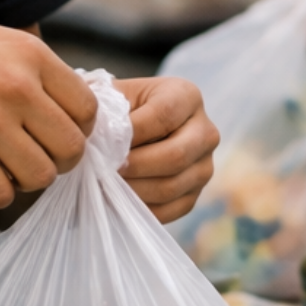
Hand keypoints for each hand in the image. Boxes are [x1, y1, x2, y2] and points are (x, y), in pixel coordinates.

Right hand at [0, 13, 97, 210]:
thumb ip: (32, 70)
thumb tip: (71, 107)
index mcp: (30, 54)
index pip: (87, 107)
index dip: (79, 129)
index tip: (59, 135)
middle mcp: (17, 86)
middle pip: (71, 146)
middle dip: (60, 160)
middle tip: (37, 158)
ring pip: (42, 176)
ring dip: (28, 180)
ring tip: (7, 168)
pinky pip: (1, 195)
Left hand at [115, 75, 218, 222]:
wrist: (134, 131)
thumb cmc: (122, 110)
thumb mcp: (116, 97)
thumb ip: (109, 111)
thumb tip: (100, 137)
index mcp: (187, 96)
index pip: (164, 115)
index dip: (133, 132)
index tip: (105, 143)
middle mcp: (206, 131)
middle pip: (176, 155)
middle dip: (135, 165)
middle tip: (105, 169)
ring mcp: (204, 166)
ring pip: (172, 186)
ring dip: (135, 189)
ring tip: (108, 184)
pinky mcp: (195, 195)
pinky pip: (170, 210)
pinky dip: (141, 208)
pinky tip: (120, 198)